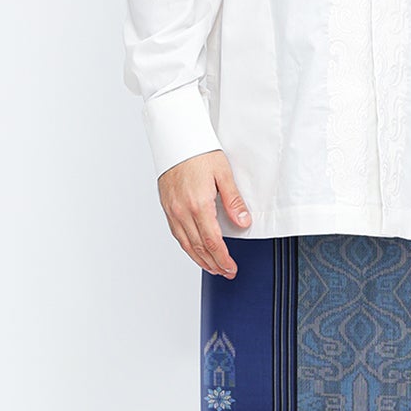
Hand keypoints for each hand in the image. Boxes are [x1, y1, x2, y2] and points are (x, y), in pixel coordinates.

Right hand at [159, 149, 250, 275]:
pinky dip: (187, 248)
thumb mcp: (223, 173)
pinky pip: (177, 234)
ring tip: (213, 268)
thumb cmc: (199, 151)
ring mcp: (172, 210)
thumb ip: (233, 200)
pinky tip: (195, 251)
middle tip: (226, 272)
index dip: (223, 259)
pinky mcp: (167, 207)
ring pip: (186, 244)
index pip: (212, 242)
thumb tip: (243, 222)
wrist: (175, 138)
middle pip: (199, 247)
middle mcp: (182, 211)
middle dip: (214, 264)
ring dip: (200, 260)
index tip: (231, 268)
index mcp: (198, 204)